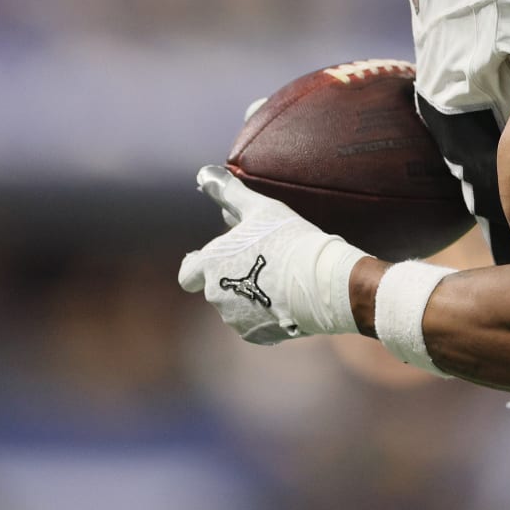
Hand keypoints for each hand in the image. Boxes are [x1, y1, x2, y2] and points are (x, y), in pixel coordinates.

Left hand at [178, 165, 367, 344]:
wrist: (321, 281)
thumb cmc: (288, 239)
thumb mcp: (260, 208)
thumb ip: (229, 193)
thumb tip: (204, 175)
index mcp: (210, 264)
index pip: (187, 274)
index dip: (199, 267)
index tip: (219, 260)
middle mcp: (216, 295)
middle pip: (217, 288)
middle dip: (234, 278)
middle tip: (264, 263)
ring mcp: (235, 318)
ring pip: (237, 307)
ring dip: (251, 298)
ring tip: (279, 281)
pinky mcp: (256, 335)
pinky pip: (256, 324)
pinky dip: (267, 314)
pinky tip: (287, 300)